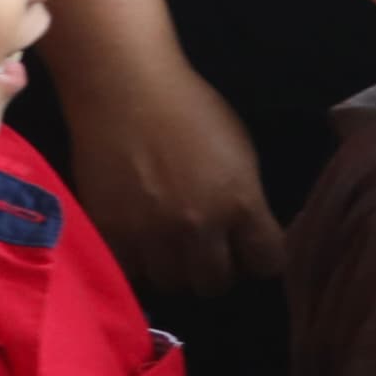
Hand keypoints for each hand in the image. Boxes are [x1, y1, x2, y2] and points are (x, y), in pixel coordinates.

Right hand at [68, 55, 287, 295]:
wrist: (126, 91)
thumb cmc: (191, 110)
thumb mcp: (241, 153)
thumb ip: (247, 201)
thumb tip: (253, 234)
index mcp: (240, 203)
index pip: (267, 264)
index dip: (263, 260)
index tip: (255, 252)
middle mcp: (197, 227)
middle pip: (215, 285)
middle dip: (218, 271)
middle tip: (210, 253)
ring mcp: (150, 234)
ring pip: (171, 284)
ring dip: (176, 270)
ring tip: (173, 248)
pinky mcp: (109, 232)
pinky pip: (129, 272)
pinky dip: (138, 263)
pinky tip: (142, 244)